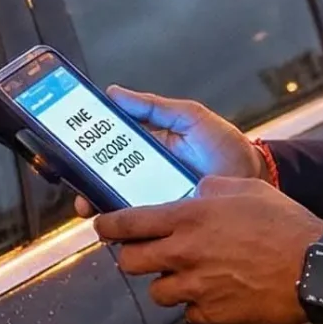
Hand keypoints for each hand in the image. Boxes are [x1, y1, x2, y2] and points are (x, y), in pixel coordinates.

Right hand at [57, 85, 264, 219]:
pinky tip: (118, 227)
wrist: (256, 177)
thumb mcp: (189, 117)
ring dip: (100, 210)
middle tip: (77, 187)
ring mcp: (156, 204)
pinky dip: (126, 230)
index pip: (107, 153)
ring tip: (91, 208)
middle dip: (85, 188)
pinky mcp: (169, 226)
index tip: (66, 150)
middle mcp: (146, 179)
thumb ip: (153, 107)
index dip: (85, 154)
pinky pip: (142, 230)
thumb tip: (113, 93)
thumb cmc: (225, 145)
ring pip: (117, 211)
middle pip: (104, 185)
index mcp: (146, 151)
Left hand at [94, 175, 322, 323]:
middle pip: (130, 263)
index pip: (128, 223)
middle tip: (145, 253)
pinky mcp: (213, 315)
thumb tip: (193, 192)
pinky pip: (189, 313)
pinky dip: (196, 305)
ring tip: (189, 274)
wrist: (315, 268)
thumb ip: (209, 188)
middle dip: (133, 257)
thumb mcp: (244, 188)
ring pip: (158, 292)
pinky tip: (215, 292)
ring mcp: (196, 288)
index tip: (101, 226)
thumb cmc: (283, 223)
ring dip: (167, 283)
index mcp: (188, 219)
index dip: (108, 225)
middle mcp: (184, 255)